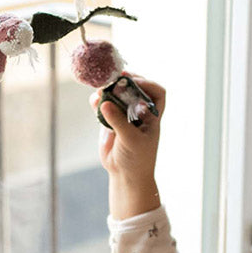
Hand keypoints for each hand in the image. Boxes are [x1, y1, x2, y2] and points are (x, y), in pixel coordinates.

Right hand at [90, 76, 165, 219]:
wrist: (125, 174)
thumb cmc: (137, 158)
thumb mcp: (131, 140)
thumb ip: (119, 121)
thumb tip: (105, 102)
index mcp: (152, 115)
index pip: (157, 93)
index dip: (148, 84)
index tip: (134, 83)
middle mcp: (139, 112)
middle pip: (134, 89)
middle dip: (125, 82)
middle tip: (115, 78)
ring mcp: (123, 115)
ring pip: (117, 95)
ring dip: (109, 89)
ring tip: (101, 88)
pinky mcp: (109, 121)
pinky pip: (103, 106)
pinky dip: (98, 101)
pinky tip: (94, 100)